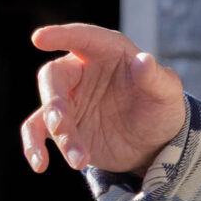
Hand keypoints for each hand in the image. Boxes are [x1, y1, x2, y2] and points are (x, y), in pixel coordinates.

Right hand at [19, 22, 187, 177]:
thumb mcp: (166, 92)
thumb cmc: (161, 108)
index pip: (82, 38)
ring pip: (46, 110)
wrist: (153, 144)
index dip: (61, 36)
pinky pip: (37, 131)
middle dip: (54, 101)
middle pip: (54, 77)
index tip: (38, 39)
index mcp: (106, 52)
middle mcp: (81, 71)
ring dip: (57, 134)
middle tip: (60, 125)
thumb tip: (143, 60)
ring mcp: (69, 100)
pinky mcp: (61, 126)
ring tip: (78, 160)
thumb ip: (155, 76)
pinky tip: (39, 165)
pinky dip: (33, 147)